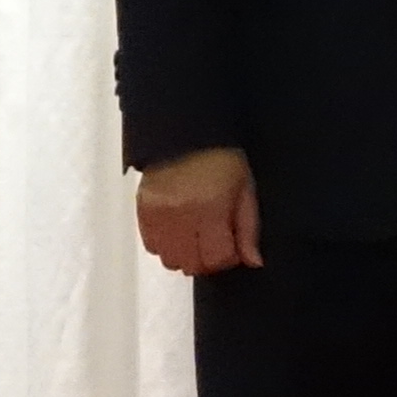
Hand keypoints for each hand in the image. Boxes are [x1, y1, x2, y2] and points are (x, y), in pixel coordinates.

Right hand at [135, 146, 263, 276]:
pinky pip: (151, 246)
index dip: (228, 257)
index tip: (231, 244)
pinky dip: (165, 245)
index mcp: (211, 209)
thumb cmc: (221, 158)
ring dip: (184, 254)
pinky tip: (177, 229)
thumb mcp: (245, 188)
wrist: (184, 131)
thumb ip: (249, 228)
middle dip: (207, 259)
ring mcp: (158, 215)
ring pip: (169, 260)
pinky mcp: (142, 211)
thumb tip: (253, 262)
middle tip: (213, 240)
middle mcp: (181, 216)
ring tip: (194, 235)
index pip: (216, 259)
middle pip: (191, 265)